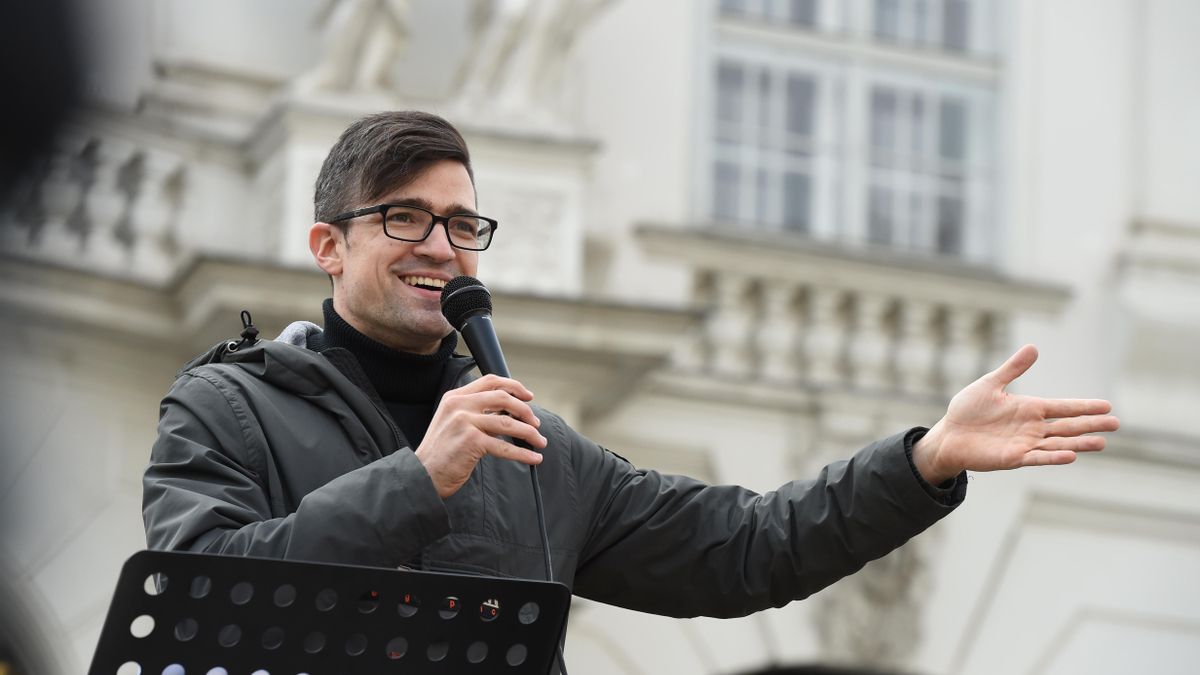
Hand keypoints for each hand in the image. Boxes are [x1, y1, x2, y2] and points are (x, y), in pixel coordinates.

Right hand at [415, 374, 547, 497]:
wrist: (423, 475)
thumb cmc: (441, 453)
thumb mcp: (453, 423)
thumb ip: (475, 413)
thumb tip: (508, 412)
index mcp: (454, 397)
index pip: (490, 381)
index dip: (513, 386)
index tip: (528, 396)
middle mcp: (459, 405)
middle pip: (503, 397)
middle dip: (525, 410)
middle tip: (536, 423)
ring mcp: (465, 422)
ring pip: (508, 422)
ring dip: (529, 432)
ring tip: (540, 441)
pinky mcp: (471, 441)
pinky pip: (505, 446)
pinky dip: (523, 453)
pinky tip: (534, 457)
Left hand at [913, 345, 1119, 484]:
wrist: (948, 435)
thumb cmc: (967, 410)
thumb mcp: (990, 384)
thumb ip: (1013, 369)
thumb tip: (1034, 347)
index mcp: (1029, 408)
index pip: (1063, 407)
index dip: (1084, 406)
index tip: (1107, 405)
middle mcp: (1032, 427)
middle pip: (1068, 426)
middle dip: (1091, 424)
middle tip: (1116, 423)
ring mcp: (1025, 443)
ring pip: (1059, 443)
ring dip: (1079, 443)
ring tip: (1102, 442)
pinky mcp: (1013, 458)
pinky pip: (1038, 457)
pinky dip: (1054, 456)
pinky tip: (1071, 455)